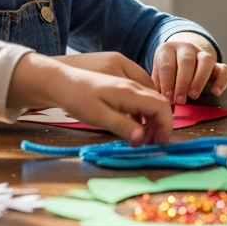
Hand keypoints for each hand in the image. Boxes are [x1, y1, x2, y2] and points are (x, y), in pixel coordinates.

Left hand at [7, 53, 172, 145]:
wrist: (60, 82)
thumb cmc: (78, 99)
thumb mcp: (99, 117)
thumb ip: (123, 127)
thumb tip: (143, 139)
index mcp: (130, 91)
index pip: (161, 107)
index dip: (166, 126)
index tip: (161, 143)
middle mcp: (132, 86)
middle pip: (159, 103)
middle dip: (162, 124)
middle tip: (154, 143)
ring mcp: (126, 85)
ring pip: (151, 101)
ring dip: (153, 120)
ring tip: (144, 138)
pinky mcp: (120, 88)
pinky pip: (140, 100)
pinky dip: (143, 115)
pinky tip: (133, 126)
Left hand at [153, 33, 226, 103]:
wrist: (178, 59)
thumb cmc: (165, 72)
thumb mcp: (157, 76)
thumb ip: (159, 87)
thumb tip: (161, 102)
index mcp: (167, 49)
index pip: (167, 64)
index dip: (167, 82)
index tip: (167, 98)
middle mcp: (186, 47)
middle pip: (186, 61)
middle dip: (182, 83)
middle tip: (180, 101)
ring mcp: (202, 54)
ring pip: (206, 60)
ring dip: (199, 80)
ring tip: (193, 96)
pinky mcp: (216, 64)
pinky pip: (224, 69)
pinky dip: (221, 81)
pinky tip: (215, 93)